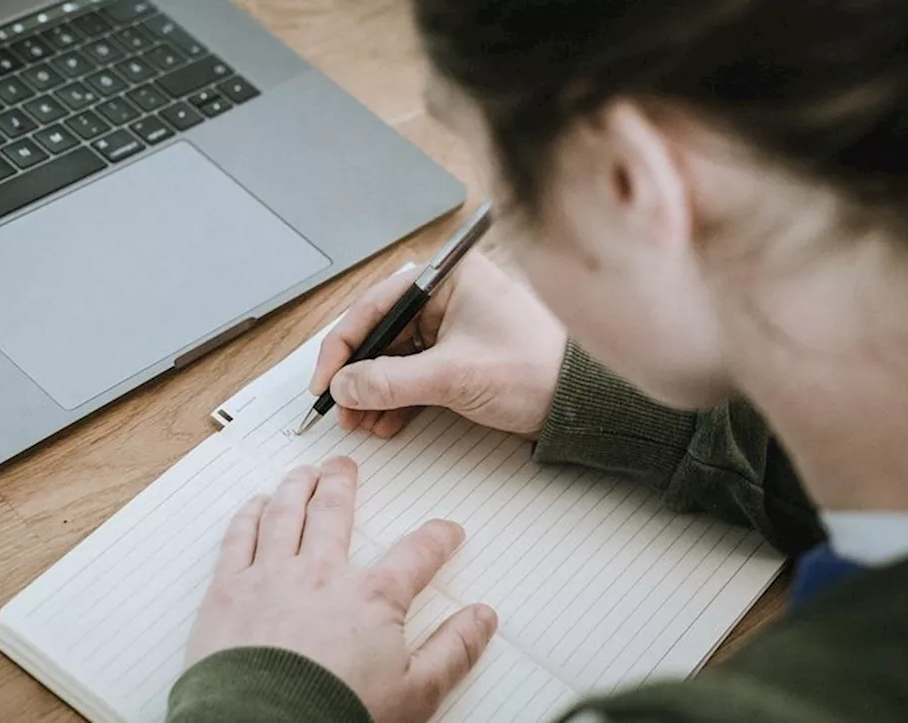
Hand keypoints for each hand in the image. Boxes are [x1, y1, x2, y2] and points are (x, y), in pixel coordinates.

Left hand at [186, 457, 497, 722]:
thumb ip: (453, 650)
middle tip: (344, 466)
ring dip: (295, 487)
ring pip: (284, 513)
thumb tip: (482, 619)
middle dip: (342, 484)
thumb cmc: (336, 715)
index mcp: (371, 598)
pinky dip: (247, 515)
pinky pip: (238, 538)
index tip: (445, 531)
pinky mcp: (228, 592)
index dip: (436, 539)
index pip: (415, 555)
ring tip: (301, 473)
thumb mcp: (416, 693)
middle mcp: (320, 574)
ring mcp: (270, 577)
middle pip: (334, 513)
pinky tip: (253, 505)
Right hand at [312, 250, 567, 437]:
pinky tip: (386, 421)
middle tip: (341, 408)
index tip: (326, 382)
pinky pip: (414, 373)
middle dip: (358, 375)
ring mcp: (453, 326)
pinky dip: (397, 398)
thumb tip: (345, 386)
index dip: (342, 347)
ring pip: (394, 357)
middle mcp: (446, 296)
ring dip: (374, 391)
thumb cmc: (536, 369)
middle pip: (380, 333)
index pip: (374, 306)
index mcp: (446, 278)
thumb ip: (391, 381)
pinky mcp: (459, 355)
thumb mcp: (453, 376)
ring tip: (362, 421)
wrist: (582, 402)